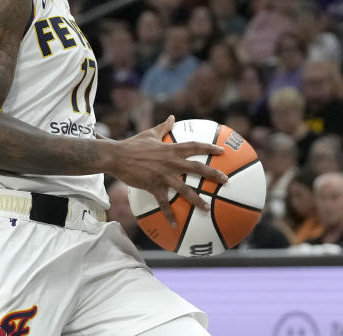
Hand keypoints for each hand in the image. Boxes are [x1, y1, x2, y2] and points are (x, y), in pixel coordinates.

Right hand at [108, 116, 226, 226]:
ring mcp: (163, 175)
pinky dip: (169, 215)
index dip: (209, 147)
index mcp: (170, 149)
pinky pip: (163, 203)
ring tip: (207, 208)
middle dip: (213, 174)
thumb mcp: (150, 133)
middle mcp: (170, 162)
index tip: (222, 151)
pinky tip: (175, 225)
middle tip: (226, 180)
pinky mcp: (153, 186)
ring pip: (184, 189)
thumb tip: (172, 117)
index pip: (194, 146)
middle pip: (196, 168)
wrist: (116, 156)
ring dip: (197, 200)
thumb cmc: (132, 144)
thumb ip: (163, 126)